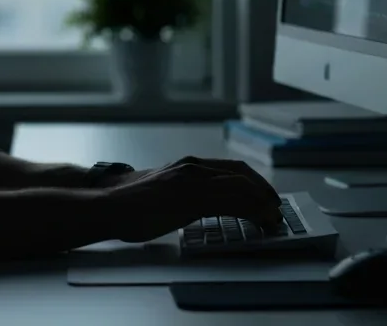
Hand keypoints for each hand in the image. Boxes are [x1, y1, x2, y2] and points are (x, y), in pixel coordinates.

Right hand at [96, 156, 282, 242]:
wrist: (110, 204)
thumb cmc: (133, 202)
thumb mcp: (167, 190)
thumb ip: (187, 192)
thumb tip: (206, 205)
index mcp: (189, 165)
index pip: (232, 169)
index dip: (255, 183)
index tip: (266, 197)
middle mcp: (194, 167)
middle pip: (242, 174)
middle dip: (264, 191)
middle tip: (276, 209)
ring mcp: (193, 181)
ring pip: (240, 186)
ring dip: (262, 203)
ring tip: (272, 219)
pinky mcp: (190, 198)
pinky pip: (230, 201)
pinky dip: (251, 210)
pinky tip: (258, 220)